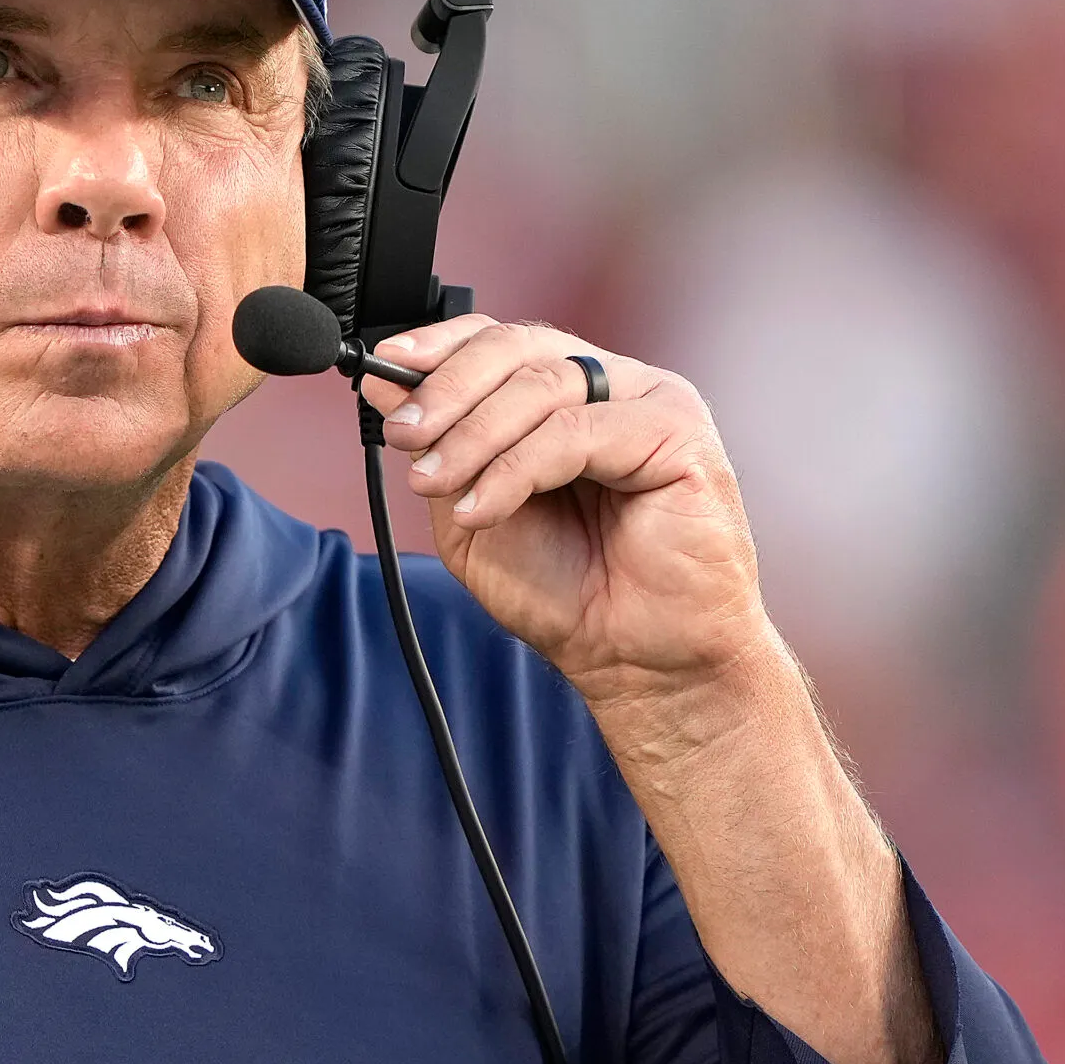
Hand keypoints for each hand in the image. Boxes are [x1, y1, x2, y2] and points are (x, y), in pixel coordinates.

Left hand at [364, 315, 944, 1063]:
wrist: (682, 722)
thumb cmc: (597, 651)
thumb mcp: (504, 561)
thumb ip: (466, 484)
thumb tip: (395, 418)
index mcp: (587, 423)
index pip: (494, 349)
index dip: (427, 354)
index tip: (359, 375)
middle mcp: (637, 406)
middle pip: (511, 342)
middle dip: (442, 386)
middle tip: (401, 442)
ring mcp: (678, 428)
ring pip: (552, 371)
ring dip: (479, 421)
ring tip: (444, 481)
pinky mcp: (705, 466)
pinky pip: (600, 418)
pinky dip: (532, 450)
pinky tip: (492, 491)